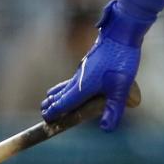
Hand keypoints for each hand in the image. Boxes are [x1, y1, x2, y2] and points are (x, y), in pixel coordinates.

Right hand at [40, 1, 147, 130]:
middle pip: (61, 94)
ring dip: (58, 93)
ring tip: (50, 97)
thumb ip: (113, 110)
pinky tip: (72, 83)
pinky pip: (74, 78)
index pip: (64, 103)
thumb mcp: (120, 89)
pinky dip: (67, 85)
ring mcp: (83, 69)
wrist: (120, 33)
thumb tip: (106, 129)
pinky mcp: (89, 63)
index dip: (55, 112)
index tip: (46, 118)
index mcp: (83, 87)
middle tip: (43, 111)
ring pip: (66, 84)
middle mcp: (79, 78)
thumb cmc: (120, 60)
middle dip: (53, 104)